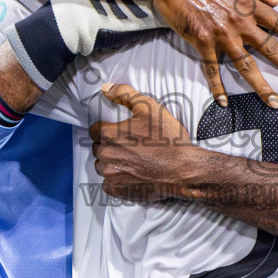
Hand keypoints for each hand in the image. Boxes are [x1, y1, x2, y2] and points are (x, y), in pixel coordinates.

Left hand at [89, 84, 202, 201]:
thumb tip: (105, 88)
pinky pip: (107, 183)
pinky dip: (115, 178)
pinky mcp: (118, 188)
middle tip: (131, 143)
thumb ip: (124, 94)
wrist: (182, 167)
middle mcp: (105, 155)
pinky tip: (131, 172)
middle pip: (98, 147)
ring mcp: (111, 174)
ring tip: (131, 158)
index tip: (122, 130)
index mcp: (109, 135)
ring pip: (102, 164)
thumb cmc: (167, 137)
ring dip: (111, 161)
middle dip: (109, 144)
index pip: (94, 129)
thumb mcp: (149, 107)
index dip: (107, 127)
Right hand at [149, 0, 277, 107]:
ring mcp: (221, 35)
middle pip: (270, 48)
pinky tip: (224, 101)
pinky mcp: (202, 43)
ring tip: (275, 102)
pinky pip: (212, 70)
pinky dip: (217, 86)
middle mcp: (239, 22)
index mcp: (248, 3)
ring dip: (262, 86)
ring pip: (246, 66)